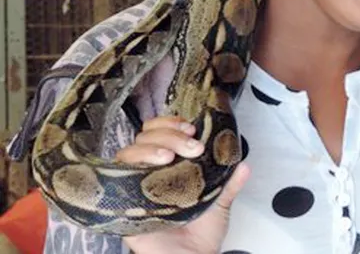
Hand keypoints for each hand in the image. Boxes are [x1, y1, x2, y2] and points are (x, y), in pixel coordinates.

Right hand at [116, 116, 249, 253]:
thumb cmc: (201, 236)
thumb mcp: (219, 203)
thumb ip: (230, 183)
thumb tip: (244, 165)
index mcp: (171, 167)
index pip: (160, 133)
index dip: (171, 124)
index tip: (191, 128)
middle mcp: (150, 172)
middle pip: (145, 137)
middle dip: (168, 135)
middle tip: (191, 146)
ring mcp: (135, 185)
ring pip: (128, 152)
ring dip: (149, 148)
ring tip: (169, 157)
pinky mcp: (122, 203)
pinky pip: (113, 178)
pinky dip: (126, 166)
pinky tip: (147, 169)